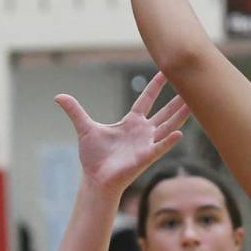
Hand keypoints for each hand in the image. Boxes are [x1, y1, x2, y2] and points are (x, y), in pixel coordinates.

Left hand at [57, 71, 189, 194]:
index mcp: (131, 122)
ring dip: (179, 116)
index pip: (146, 99)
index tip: (166, 70)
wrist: (95, 179)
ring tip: (193, 104)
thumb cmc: (93, 157)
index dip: (155, 85)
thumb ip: (75, 110)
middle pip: (164, 111)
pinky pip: (159, 147)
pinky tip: (179, 132)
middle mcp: (143, 131)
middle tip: (192, 85)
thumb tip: (58, 96)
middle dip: (177, 99)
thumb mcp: (84, 128)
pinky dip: (168, 141)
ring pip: (167, 126)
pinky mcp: (145, 157)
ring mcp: (146, 144)